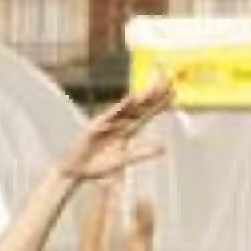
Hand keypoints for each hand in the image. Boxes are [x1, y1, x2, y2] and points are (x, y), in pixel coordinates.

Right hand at [58, 81, 172, 187]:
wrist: (76, 170)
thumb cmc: (98, 165)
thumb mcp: (124, 159)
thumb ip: (143, 153)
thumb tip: (164, 148)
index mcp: (127, 130)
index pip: (147, 114)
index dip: (160, 104)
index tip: (174, 93)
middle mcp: (119, 123)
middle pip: (139, 106)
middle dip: (153, 94)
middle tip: (169, 81)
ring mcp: (107, 122)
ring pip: (127, 108)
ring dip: (140, 98)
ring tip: (153, 89)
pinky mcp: (95, 126)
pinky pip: (110, 116)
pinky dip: (121, 108)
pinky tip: (132, 99)